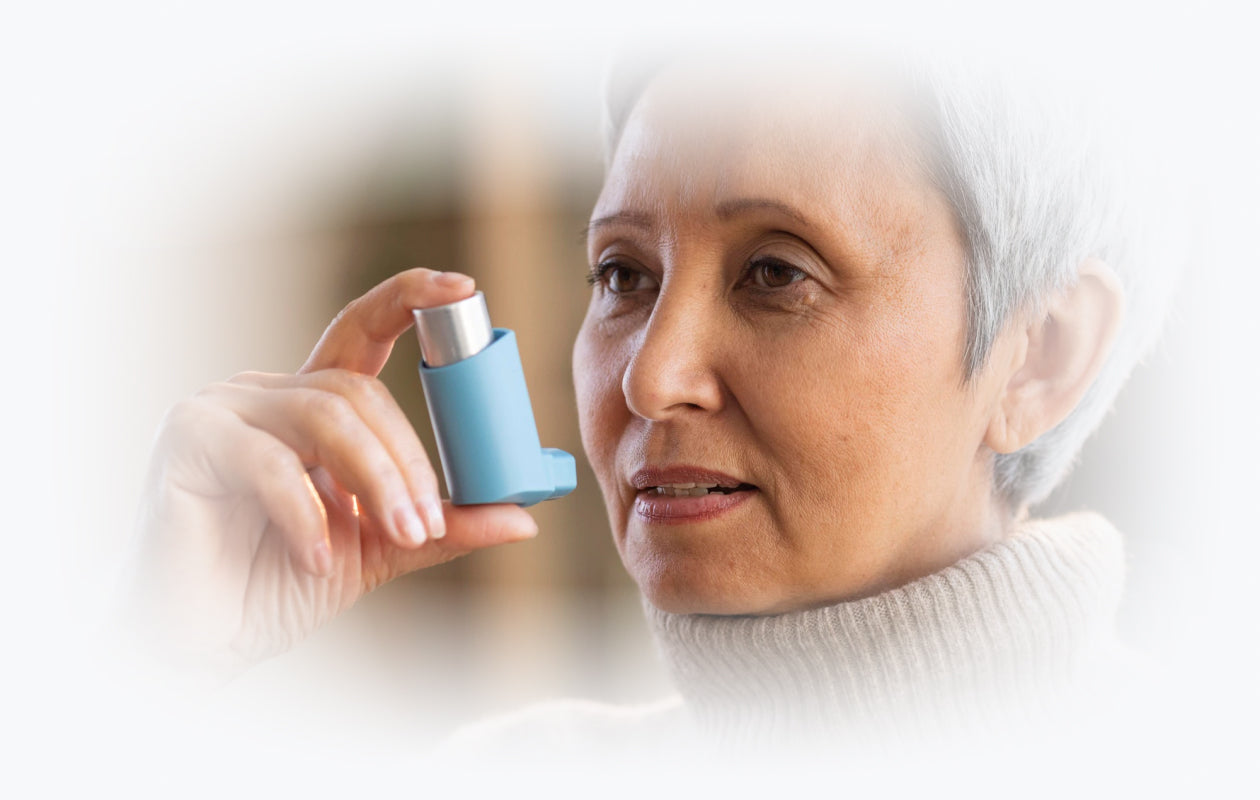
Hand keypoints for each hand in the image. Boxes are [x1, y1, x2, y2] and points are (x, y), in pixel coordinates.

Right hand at [126, 268, 537, 679]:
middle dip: (409, 460)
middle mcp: (268, 393)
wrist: (203, 636)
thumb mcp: (380, 549)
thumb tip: (523, 517)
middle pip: (359, 391)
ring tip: (400, 537)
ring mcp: (222, 409)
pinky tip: (319, 558)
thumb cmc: (281, 580)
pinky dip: (306, 514)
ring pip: (325, 417)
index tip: (465, 290)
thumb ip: (442, 526)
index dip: (410, 298)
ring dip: (379, 480)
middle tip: (429, 523)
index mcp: (313, 405)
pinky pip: (267, 462)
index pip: (364, 330)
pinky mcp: (188, 441)